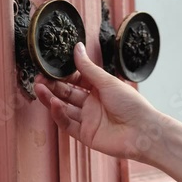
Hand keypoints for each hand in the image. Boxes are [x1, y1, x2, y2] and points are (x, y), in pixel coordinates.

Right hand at [35, 42, 158, 159]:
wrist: (142, 132)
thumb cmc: (131, 104)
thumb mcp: (107, 82)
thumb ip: (88, 67)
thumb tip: (77, 47)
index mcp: (100, 89)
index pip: (77, 80)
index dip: (63, 74)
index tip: (50, 67)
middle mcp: (93, 104)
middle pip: (67, 93)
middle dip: (52, 85)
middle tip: (38, 77)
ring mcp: (88, 120)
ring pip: (64, 108)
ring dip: (51, 98)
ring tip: (39, 87)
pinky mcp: (85, 135)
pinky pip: (68, 124)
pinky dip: (59, 114)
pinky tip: (54, 103)